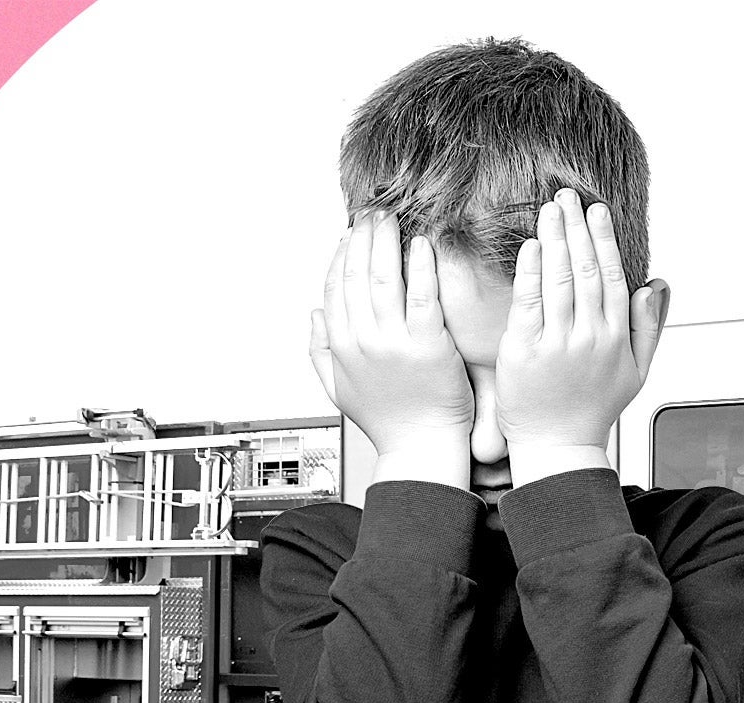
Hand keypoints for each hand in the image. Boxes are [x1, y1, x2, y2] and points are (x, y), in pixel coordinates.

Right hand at [309, 211, 475, 485]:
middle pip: (357, 275)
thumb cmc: (388, 421)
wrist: (421, 449)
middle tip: (373, 211)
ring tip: (392, 217)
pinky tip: (421, 243)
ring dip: (386, 242)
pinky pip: (423, 297)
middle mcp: (362, 341)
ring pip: (384, 279)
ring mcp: (394, 343)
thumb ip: (321, 350)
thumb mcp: (339, 389)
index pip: (335, 288)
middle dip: (362, 238)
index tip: (350, 233)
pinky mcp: (429, 346)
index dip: (341, 255)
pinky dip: (420, 267)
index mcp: (341, 347)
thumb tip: (314, 314)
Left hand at [495, 189, 669, 483]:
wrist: (557, 446)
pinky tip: (532, 246)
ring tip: (549, 209)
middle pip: (583, 270)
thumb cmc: (593, 408)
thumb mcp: (636, 371)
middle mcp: (589, 336)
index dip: (603, 240)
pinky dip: (531, 272)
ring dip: (554, 239)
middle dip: (576, 228)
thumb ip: (649, 326)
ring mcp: (557, 343)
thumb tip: (657, 283)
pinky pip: (529, 302)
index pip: (610, 276)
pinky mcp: (525, 351)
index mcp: (615, 337)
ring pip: (557, 280)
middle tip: (567, 196)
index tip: (596, 211)